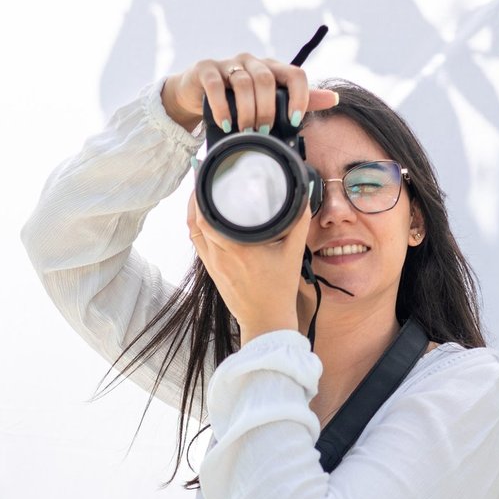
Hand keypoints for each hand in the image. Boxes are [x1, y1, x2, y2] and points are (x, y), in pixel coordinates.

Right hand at [162, 52, 337, 133]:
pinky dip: (222, 106)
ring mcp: (228, 63)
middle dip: (267, 109)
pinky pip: (215, 85)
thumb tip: (334, 98)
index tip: (294, 121)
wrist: (195, 93)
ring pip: (243, 82)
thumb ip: (300, 99)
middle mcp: (252, 61)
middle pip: (266, 80)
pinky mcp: (206, 69)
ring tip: (245, 131)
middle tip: (263, 131)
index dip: (299, 97)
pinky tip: (226, 123)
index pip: (295, 74)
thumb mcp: (269, 99)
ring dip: (246, 110)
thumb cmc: (237, 97)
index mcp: (271, 68)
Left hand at [187, 186, 319, 342]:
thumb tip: (304, 199)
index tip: (206, 177)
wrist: (266, 321)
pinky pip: (199, 245)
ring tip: (199, 194)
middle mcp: (219, 256)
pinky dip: (198, 229)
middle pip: (196, 221)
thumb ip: (299, 223)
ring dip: (193, 213)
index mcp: (237, 248)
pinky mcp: (212, 272)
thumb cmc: (279, 291)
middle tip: (203, 179)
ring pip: (194, 233)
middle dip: (196, 198)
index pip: (207, 216)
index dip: (202, 194)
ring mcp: (213, 265)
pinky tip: (204, 219)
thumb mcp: (293, 254)